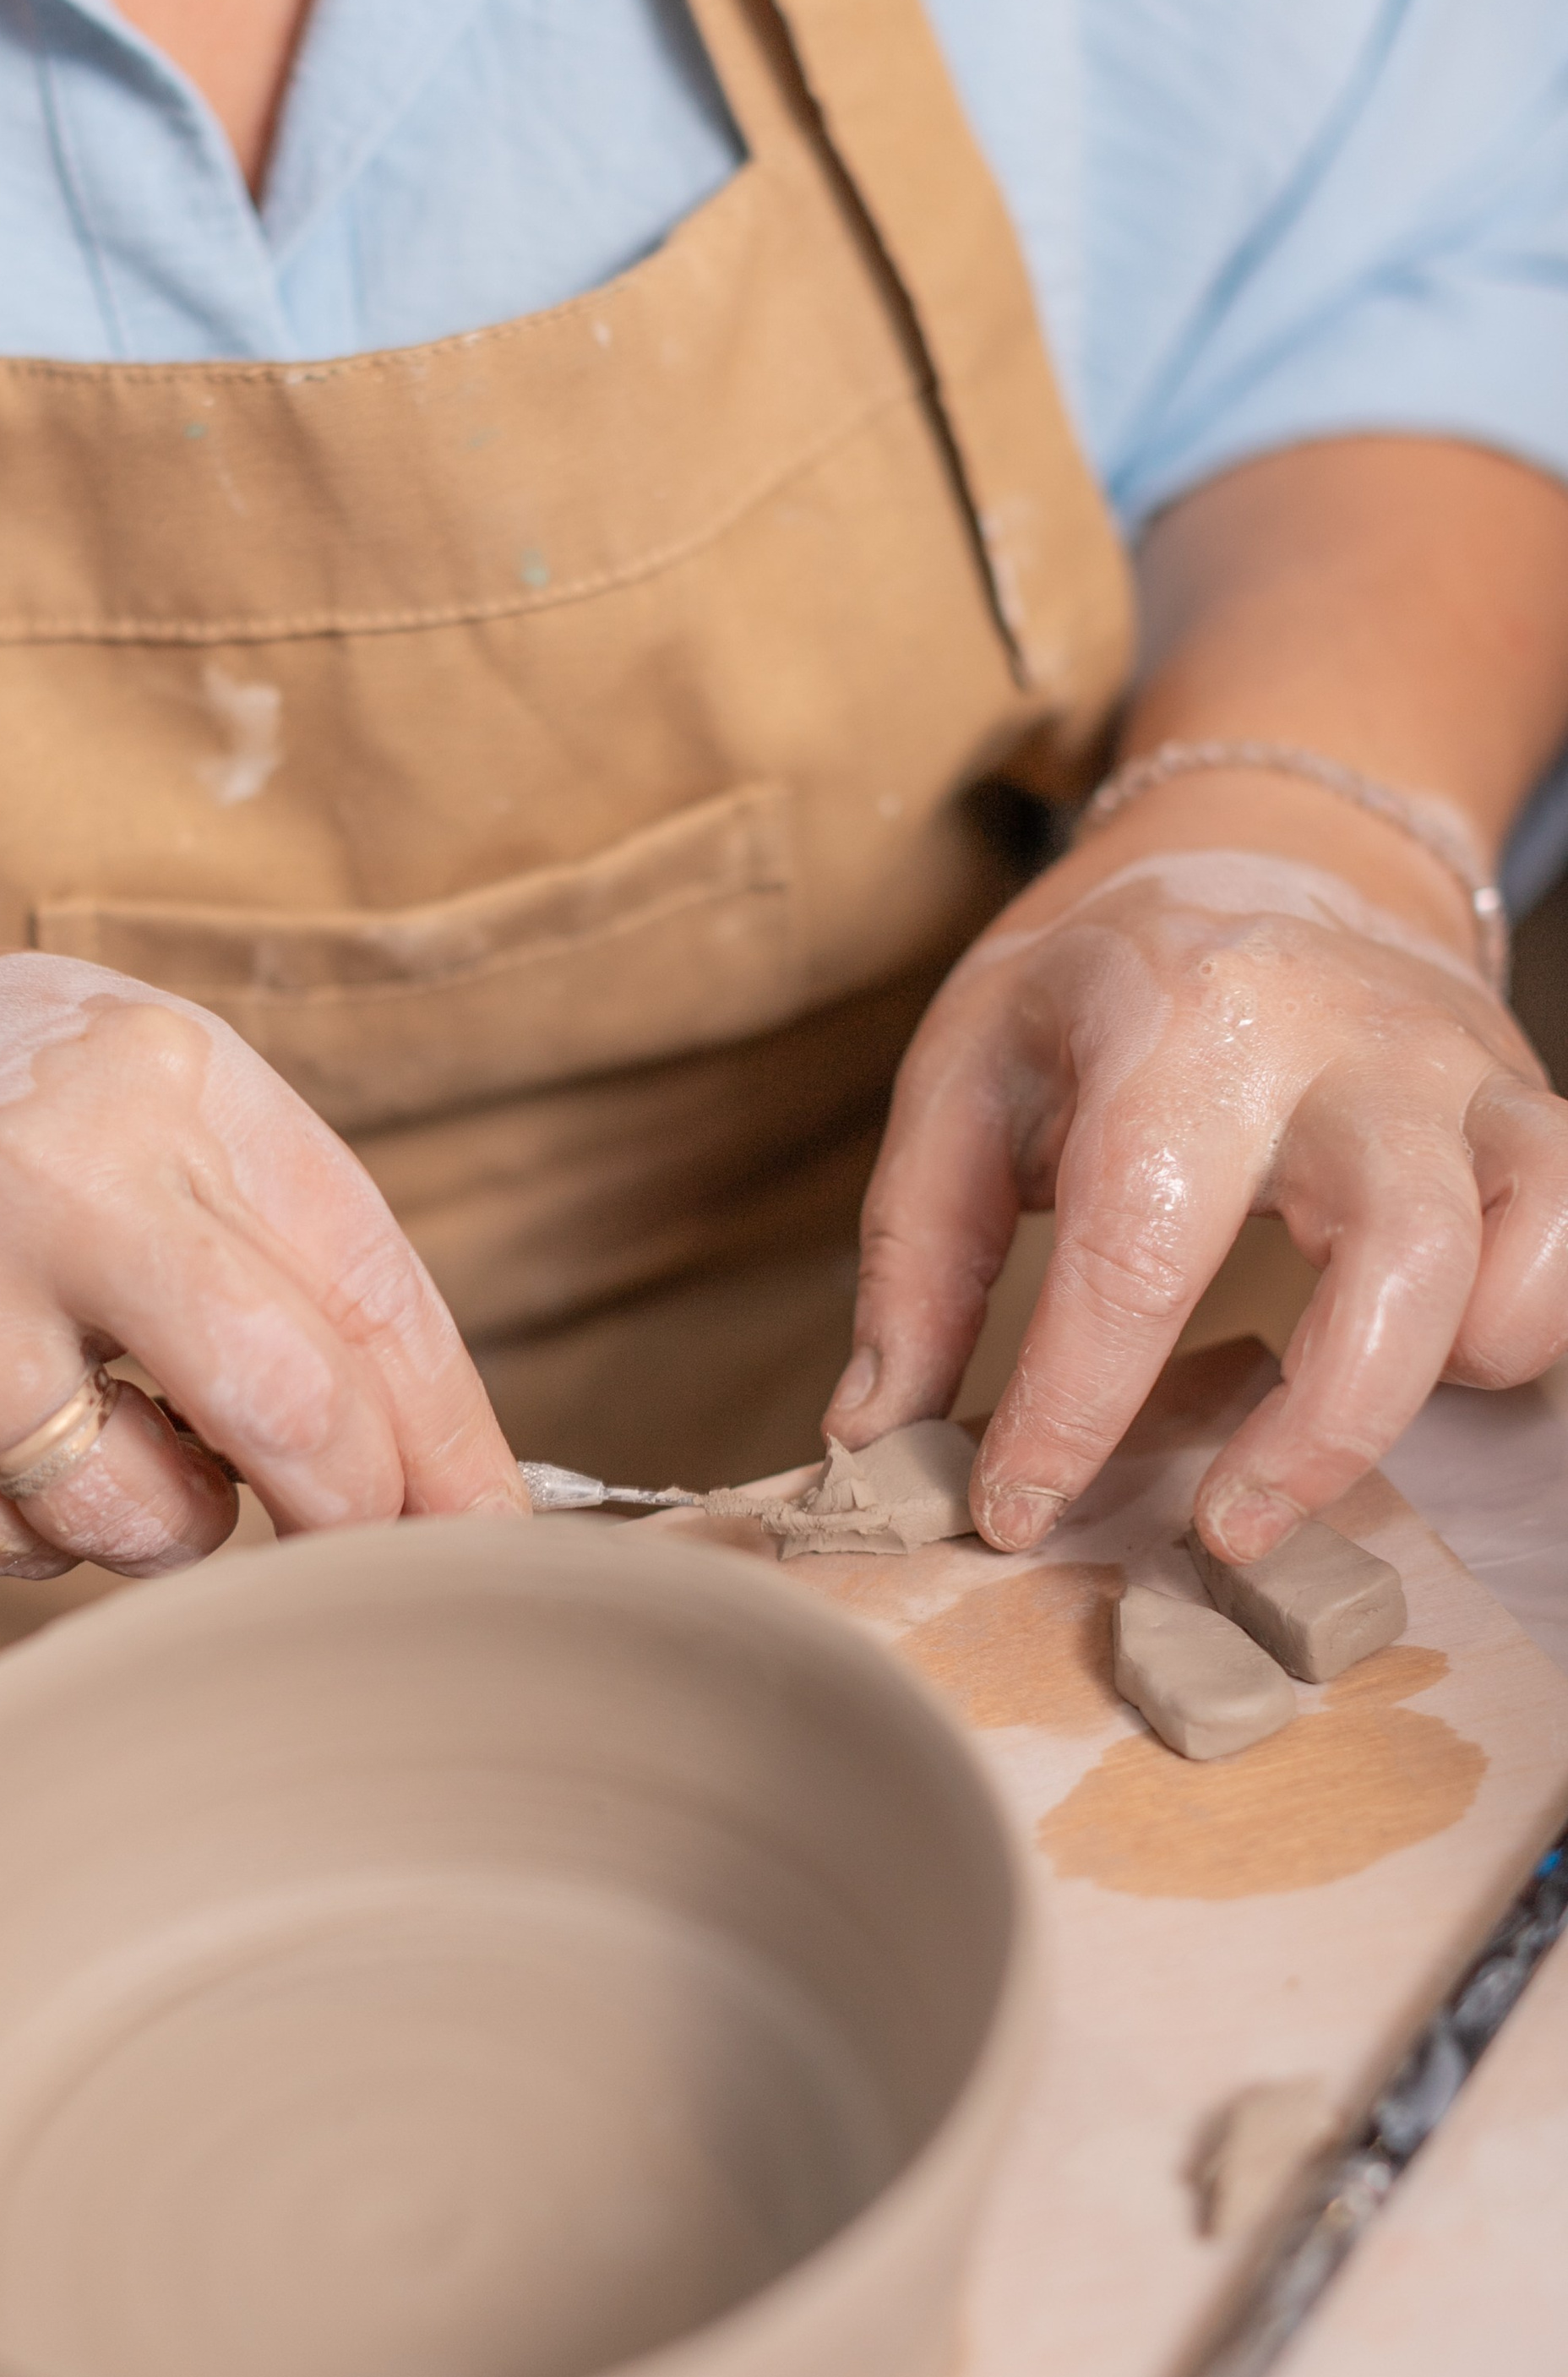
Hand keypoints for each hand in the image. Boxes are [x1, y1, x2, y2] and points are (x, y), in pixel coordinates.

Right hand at [0, 946, 525, 1577]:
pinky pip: (5, 1556)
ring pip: (148, 1524)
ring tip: (91, 1407)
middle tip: (358, 1546)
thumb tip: (448, 1471)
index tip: (499, 1536)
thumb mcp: (148, 1095)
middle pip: (296, 1418)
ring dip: (162, 1514)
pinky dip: (22, 1525)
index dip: (454, 1442)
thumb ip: (292, 1247)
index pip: (374, 1294)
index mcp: (164, 1082)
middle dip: (354, 1516)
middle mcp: (50, 1177)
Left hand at [824, 836, 1567, 1562]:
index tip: (1014, 1512)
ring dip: (1416, 1393)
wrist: (1265, 842)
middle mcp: (1342, 1036)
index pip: (1138, 1243)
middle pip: (1392, 1251)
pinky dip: (1518, 1328)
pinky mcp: (1524, 1107)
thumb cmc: (1101, 984)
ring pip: (1506, 1252)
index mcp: (1177, 1015)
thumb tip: (873, 1435)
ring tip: (1305, 1464)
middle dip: (1310, 1431)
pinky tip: (1417, 1368)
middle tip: (1215, 1533)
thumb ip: (917, 1254)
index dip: (1074, 1405)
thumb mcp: (967, 1070)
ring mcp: (1453, 1071)